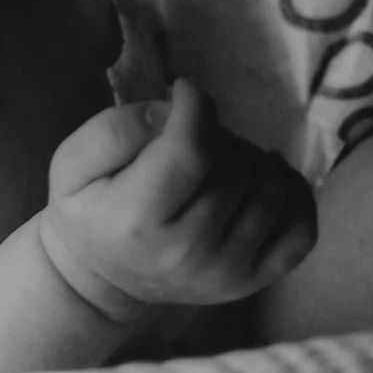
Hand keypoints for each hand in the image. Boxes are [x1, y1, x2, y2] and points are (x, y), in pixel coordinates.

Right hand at [38, 81, 317, 323]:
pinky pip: (301, 232)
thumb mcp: (72, 163)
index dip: (195, 106)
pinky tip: (268, 177)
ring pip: (271, 191)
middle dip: (218, 132)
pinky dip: (295, 193)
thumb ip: (114, 130)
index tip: (185, 91)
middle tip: (194, 134)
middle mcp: (189, 253)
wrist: (103, 281)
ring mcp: (228, 272)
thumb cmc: (89, 210)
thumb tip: (171, 114)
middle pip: (234, 167)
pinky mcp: (255, 281)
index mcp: (137, 221)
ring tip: (223, 157)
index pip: (190, 151)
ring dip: (252, 158)